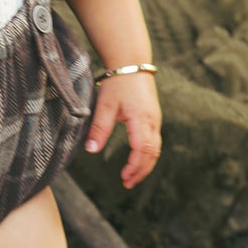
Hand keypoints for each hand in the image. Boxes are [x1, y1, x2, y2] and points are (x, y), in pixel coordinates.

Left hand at [85, 73, 161, 189]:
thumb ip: (99, 128)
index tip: (123, 177)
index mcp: (141, 119)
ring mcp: (155, 120)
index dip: (134, 166)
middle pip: (152, 154)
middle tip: (127, 184)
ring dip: (145, 165)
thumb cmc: (118, 83)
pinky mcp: (153, 117)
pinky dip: (148, 155)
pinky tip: (137, 160)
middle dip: (141, 171)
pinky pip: (154, 141)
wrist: (132, 63)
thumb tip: (91, 150)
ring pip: (156, 149)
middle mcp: (153, 121)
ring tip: (132, 177)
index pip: (142, 150)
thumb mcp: (104, 105)